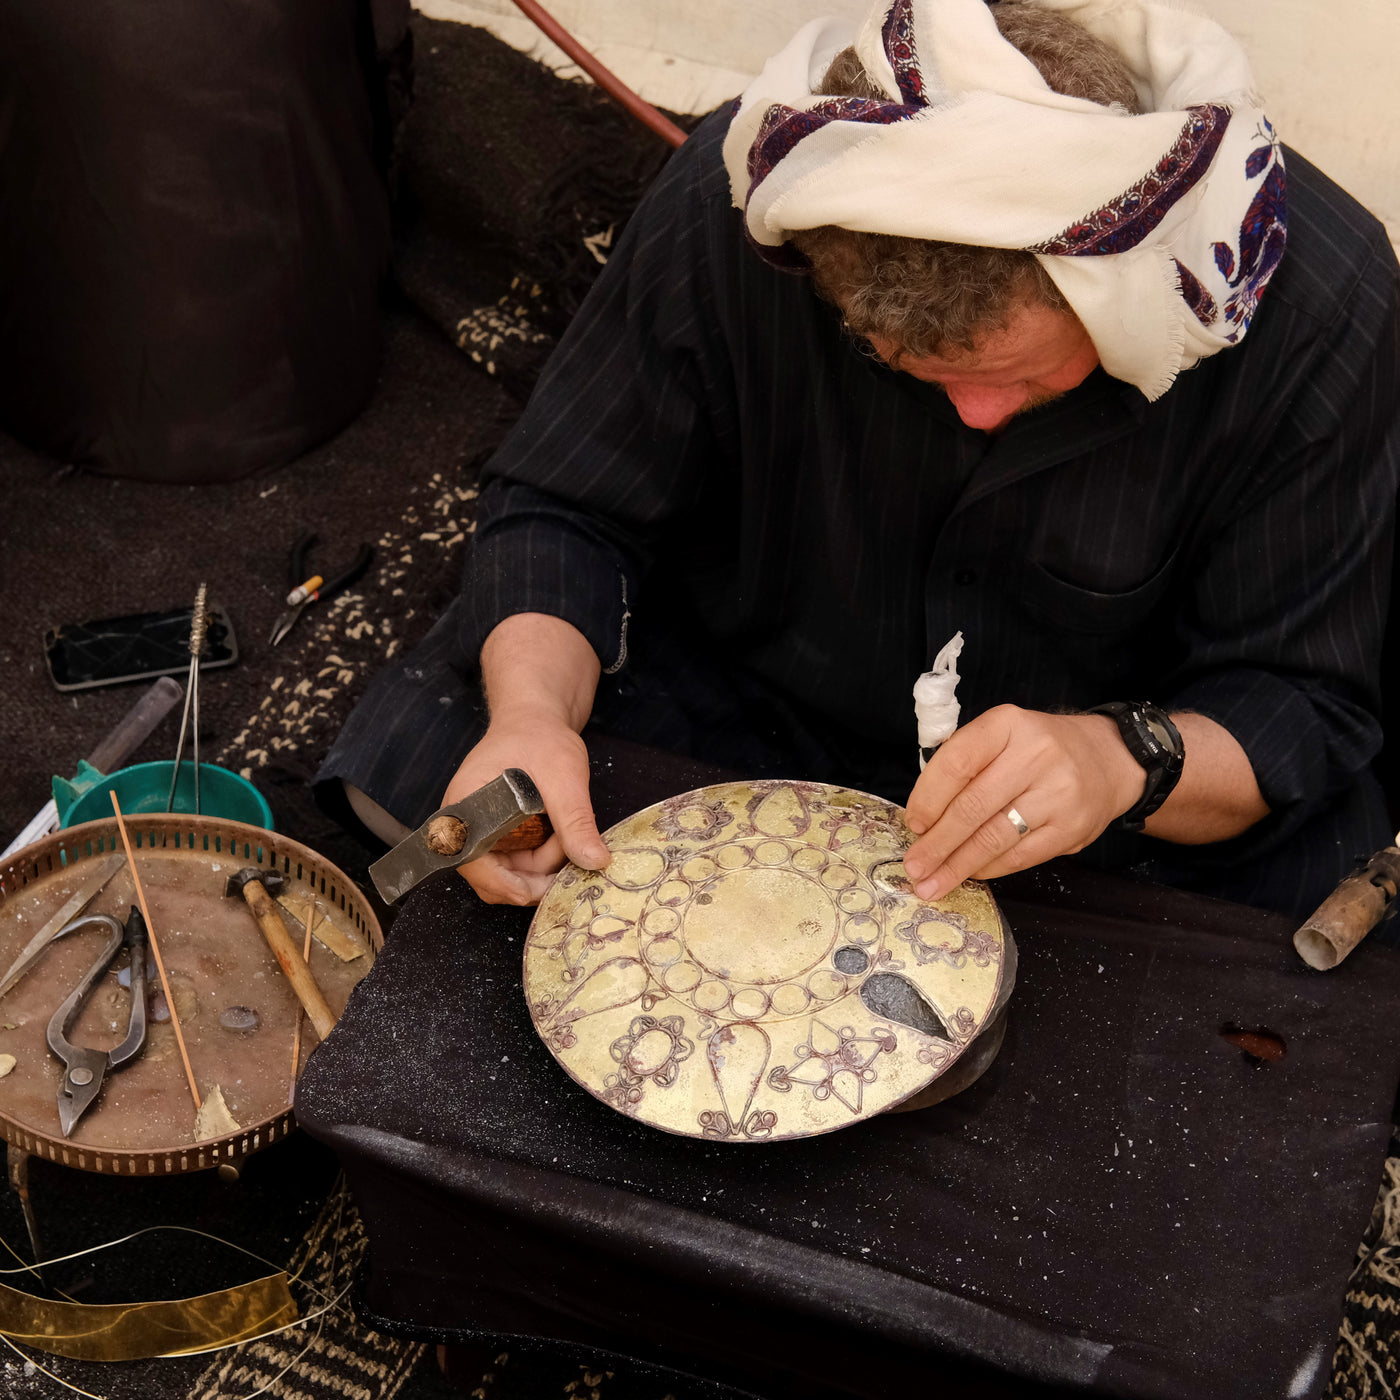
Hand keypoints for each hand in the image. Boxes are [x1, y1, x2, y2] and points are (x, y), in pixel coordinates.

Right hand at [441, 714, 610, 905]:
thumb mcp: (563, 777)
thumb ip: (575, 821)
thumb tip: (595, 861)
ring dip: (542, 866)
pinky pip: (519, 862)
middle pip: (491, 877)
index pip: (473, 863)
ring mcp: (482, 833)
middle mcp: (465, 826)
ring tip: (564, 832)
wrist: (537, 720)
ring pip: (510, 874)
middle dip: (532, 877)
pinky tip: (559, 835)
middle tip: (568, 859)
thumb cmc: (539, 737)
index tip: (540, 890)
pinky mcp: (499, 836)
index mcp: (464, 807)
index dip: (505, 883)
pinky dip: (542, 857)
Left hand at [902, 705, 1143, 900]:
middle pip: (973, 807)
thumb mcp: (1002, 735)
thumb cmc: (1039, 749)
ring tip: (931, 882)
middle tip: (914, 865)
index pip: (957, 763)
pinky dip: (988, 869)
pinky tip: (969, 874)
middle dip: (937, 843)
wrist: (1108, 759)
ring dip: (957, 865)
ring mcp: (1058, 794)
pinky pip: (1019, 856)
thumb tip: (923, 816)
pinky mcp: (1071, 829)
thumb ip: (965, 764)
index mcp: (1008, 725)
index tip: (913, 823)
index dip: (928, 798)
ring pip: (994, 838)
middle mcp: (1036, 755)